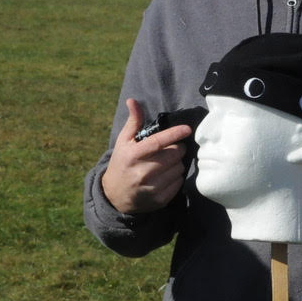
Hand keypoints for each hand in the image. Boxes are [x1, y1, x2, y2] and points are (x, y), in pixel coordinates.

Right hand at [100, 98, 193, 213]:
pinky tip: (167, 175)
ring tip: (168, 162)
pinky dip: (177, 177)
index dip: (174, 134)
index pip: (158, 142)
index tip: (187, 129)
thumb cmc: (122, 163)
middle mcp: (142, 172)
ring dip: (177, 163)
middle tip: (173, 148)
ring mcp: (151, 188)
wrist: (115, 196)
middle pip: (173, 155)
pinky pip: (178, 183)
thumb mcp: (123, 142)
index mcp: (133, 155)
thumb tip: (133, 100)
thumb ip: (133, 122)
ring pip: (178, 169)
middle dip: (178, 148)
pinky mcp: (159, 200)